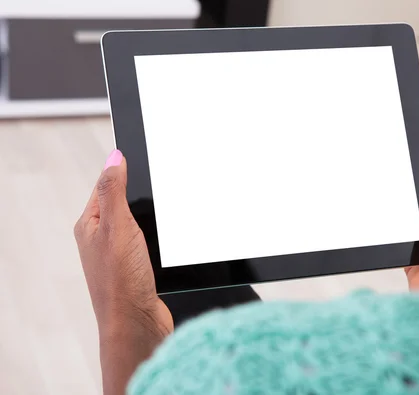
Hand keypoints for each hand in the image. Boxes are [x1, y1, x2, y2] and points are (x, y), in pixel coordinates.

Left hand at [74, 149, 172, 394]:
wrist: (137, 324)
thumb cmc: (122, 282)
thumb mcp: (118, 226)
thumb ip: (114, 190)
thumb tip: (114, 157)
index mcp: (90, 225)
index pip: (105, 186)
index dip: (124, 172)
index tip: (144, 159)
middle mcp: (101, 239)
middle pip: (122, 203)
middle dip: (141, 194)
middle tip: (160, 186)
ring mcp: (119, 254)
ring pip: (138, 223)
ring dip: (152, 217)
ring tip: (166, 213)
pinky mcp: (137, 268)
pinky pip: (148, 241)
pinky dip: (158, 236)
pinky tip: (169, 239)